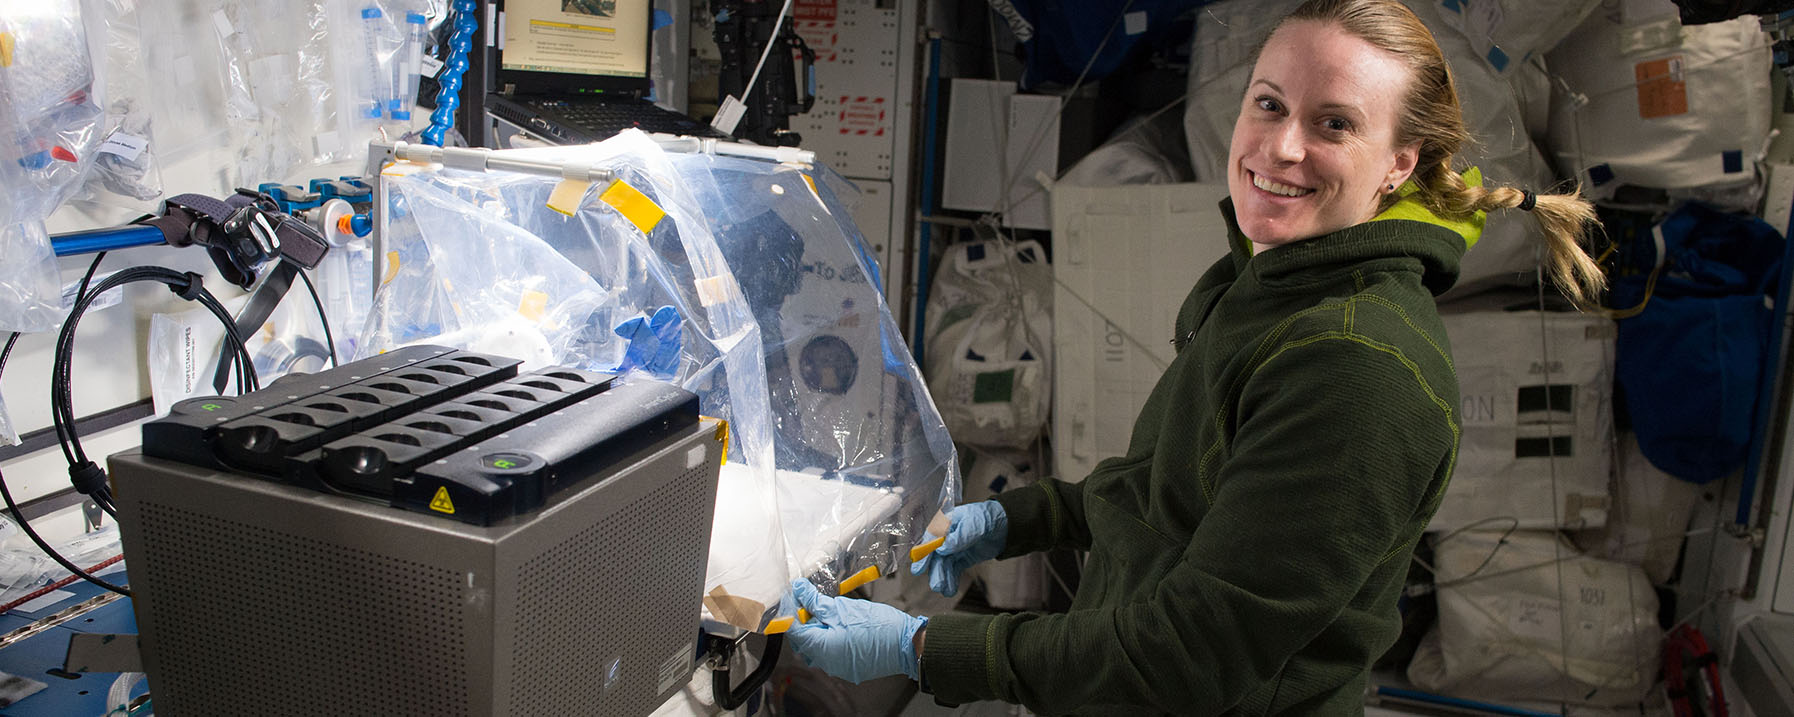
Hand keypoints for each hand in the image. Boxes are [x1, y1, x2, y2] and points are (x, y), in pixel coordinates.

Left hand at [785, 579, 927, 682]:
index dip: (791, 610)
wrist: (907, 644)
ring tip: (827, 611)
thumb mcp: (843, 609)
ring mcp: (839, 668)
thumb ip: (817, 602)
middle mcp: (827, 663)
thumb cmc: (879, 627)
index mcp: (821, 649)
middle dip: (804, 619)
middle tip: (811, 599)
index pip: (794, 630)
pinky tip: (840, 624)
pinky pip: (832, 653)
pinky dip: (831, 638)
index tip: (794, 595)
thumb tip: (800, 591)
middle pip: (804, 640)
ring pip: (818, 647)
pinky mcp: (850, 667)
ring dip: (818, 629)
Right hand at [909, 500, 1006, 596]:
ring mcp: (953, 549)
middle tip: (936, 585)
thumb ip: (959, 536)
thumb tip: (942, 548)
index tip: (919, 569)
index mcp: (945, 524)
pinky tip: (950, 590)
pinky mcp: (961, 559)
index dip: (923, 554)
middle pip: (936, 556)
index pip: (930, 540)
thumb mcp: (974, 524)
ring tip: (945, 591)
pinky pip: (953, 571)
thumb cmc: (985, 517)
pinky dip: (951, 580)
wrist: (1002, 525)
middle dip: (936, 571)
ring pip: (944, 566)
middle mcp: (946, 538)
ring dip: (943, 578)